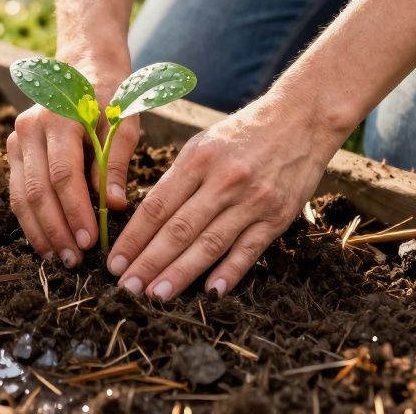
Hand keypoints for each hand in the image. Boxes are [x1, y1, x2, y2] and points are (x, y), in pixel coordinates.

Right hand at [7, 55, 139, 266]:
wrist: (84, 67)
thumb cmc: (111, 96)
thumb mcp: (124, 122)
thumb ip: (115, 163)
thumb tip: (114, 206)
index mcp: (58, 117)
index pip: (63, 174)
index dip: (75, 211)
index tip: (90, 241)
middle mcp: (29, 127)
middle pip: (37, 190)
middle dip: (56, 229)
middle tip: (75, 260)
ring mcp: (17, 139)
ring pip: (21, 195)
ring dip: (40, 231)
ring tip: (59, 259)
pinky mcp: (14, 150)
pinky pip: (17, 192)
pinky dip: (31, 220)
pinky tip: (46, 242)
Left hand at [105, 90, 346, 299]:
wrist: (301, 119)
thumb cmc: (243, 133)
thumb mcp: (203, 144)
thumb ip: (178, 179)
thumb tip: (148, 220)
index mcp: (198, 159)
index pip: (157, 206)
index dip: (133, 238)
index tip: (114, 262)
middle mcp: (224, 180)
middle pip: (179, 229)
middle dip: (149, 262)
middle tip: (126, 288)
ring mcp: (253, 200)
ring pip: (209, 244)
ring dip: (180, 273)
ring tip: (156, 296)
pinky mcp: (278, 216)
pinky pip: (249, 250)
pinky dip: (229, 273)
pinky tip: (209, 292)